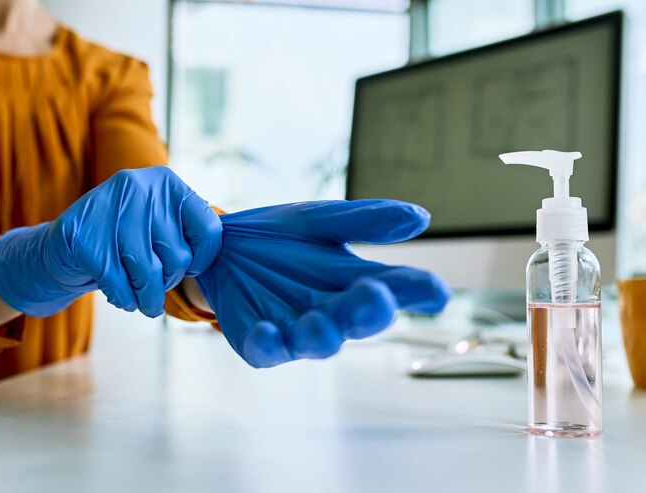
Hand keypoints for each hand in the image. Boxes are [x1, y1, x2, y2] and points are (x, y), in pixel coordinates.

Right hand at [0, 167, 221, 316]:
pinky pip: (119, 283)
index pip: (209, 229)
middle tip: (155, 286)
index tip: (186, 266)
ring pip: (149, 273)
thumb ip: (187, 233)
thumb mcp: (158, 225)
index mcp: (166, 181)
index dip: (201, 259)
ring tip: (143, 302)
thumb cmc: (123, 243)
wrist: (62, 249)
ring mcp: (108, 208)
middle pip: (178, 256)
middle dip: (169, 282)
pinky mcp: (83, 236)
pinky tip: (121, 296)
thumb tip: (216, 259)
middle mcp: (138, 186)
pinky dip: (124, 299)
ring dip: (148, 299)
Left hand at [195, 200, 450, 367]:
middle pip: (359, 320)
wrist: (219, 245)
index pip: (395, 287)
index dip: (417, 291)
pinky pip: (266, 350)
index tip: (436, 291)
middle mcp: (333, 311)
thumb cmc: (278, 238)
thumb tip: (421, 217)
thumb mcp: (318, 220)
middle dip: (368, 312)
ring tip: (318, 322)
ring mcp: (296, 330)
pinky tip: (266, 332)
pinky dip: (267, 344)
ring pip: (318, 342)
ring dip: (321, 335)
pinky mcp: (259, 341)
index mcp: (354, 281)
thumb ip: (364, 221)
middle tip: (374, 295)